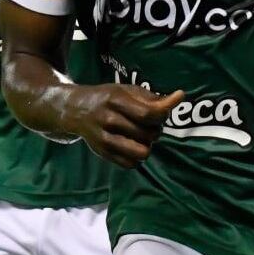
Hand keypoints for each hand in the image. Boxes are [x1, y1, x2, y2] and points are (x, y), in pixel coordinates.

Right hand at [63, 84, 185, 168]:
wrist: (75, 109)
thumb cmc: (107, 98)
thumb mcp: (125, 90)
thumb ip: (149, 97)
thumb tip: (176, 99)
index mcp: (116, 100)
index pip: (148, 113)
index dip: (166, 111)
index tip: (178, 99)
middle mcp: (109, 120)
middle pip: (148, 134)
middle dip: (157, 129)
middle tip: (150, 123)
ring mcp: (104, 139)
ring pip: (141, 152)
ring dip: (148, 145)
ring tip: (143, 137)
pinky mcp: (103, 153)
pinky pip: (131, 164)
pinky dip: (137, 157)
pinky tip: (133, 145)